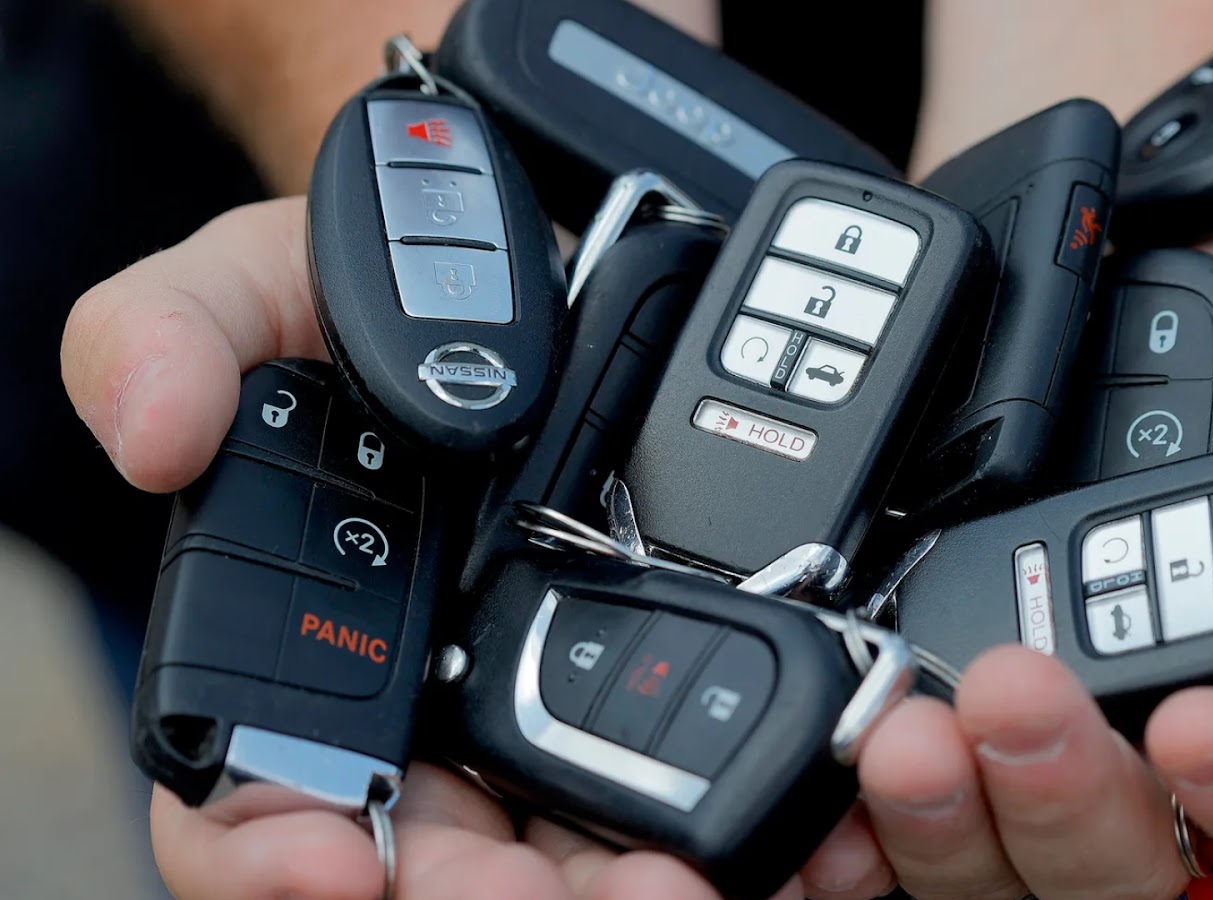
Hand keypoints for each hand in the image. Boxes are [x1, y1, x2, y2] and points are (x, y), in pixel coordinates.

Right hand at [58, 198, 807, 899]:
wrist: (540, 279)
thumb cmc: (379, 303)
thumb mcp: (259, 287)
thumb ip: (175, 337)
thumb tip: (151, 431)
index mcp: (298, 656)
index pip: (246, 811)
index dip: (264, 862)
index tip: (328, 866)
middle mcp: (422, 714)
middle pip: (438, 866)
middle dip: (491, 898)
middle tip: (583, 894)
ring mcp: (546, 707)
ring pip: (572, 855)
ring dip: (621, 888)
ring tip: (684, 883)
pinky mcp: (661, 682)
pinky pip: (694, 787)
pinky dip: (739, 828)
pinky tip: (801, 836)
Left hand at [795, 216, 1212, 898]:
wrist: (1118, 302)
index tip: (1197, 724)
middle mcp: (1162, 738)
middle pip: (1131, 855)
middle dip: (1068, 795)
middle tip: (1008, 691)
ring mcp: (1042, 742)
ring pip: (1002, 860)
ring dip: (949, 822)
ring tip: (902, 732)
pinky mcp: (936, 721)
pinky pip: (899, 828)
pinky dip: (860, 834)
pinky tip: (821, 812)